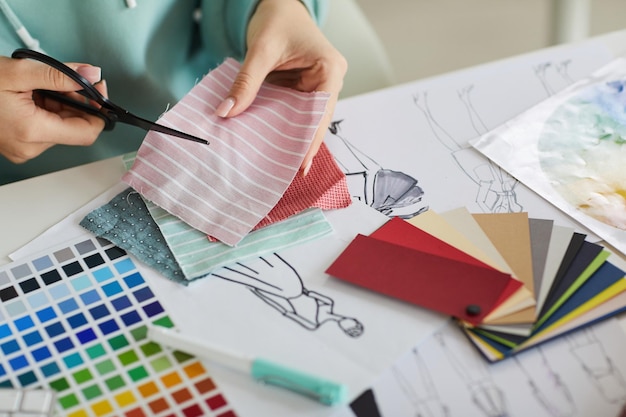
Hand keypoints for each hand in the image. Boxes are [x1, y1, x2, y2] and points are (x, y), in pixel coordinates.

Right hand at [0, 56, 106, 162]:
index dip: (99, 112)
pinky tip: (37, 96)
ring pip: (61, 128)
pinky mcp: (18, 146)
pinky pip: (46, 130)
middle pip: (74, 129)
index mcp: (32, 132)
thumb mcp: (19, 72)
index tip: (99, 91)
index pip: (86, 133)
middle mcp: (30, 147)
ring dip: (62, 106)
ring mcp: (23, 149)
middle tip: (73, 81)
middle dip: (79, 104)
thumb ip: (60, 75)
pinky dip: (48, 112)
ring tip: (44, 87)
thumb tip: (92, 75)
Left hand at [215, 0, 346, 175]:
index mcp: (330, 70)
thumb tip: (227, 112)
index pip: (322, 112)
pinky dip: (282, 127)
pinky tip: (271, 145)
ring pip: (305, 120)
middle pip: (316, 121)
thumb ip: (246, 82)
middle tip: (286, 172)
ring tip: (278, 165)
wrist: (277, 3)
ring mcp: (316, 87)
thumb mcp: (260, 50)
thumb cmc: (277, 18)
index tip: (299, 163)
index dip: (311, 139)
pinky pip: (294, 113)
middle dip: (300, 145)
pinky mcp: (302, 90)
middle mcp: (328, 81)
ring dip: (291, 139)